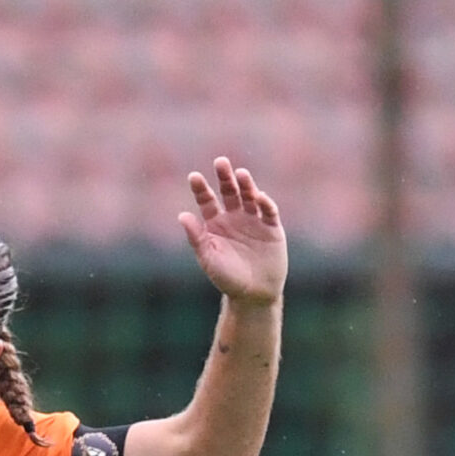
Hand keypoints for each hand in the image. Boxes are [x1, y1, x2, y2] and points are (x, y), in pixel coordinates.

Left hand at [179, 158, 285, 305]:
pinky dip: (264, 203)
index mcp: (215, 224)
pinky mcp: (273, 228)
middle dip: (224, 177)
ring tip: (240, 173)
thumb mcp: (208, 257)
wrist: (253, 294)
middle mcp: (234, 218)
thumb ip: (196, 237)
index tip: (194, 176)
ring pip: (249, 197)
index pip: (207, 201)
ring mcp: (254, 221)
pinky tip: (258, 196)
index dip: (201, 188)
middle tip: (220, 161)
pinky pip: (269, 212)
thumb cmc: (226, 278)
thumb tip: (182, 215)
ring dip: (246, 184)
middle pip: (229, 192)